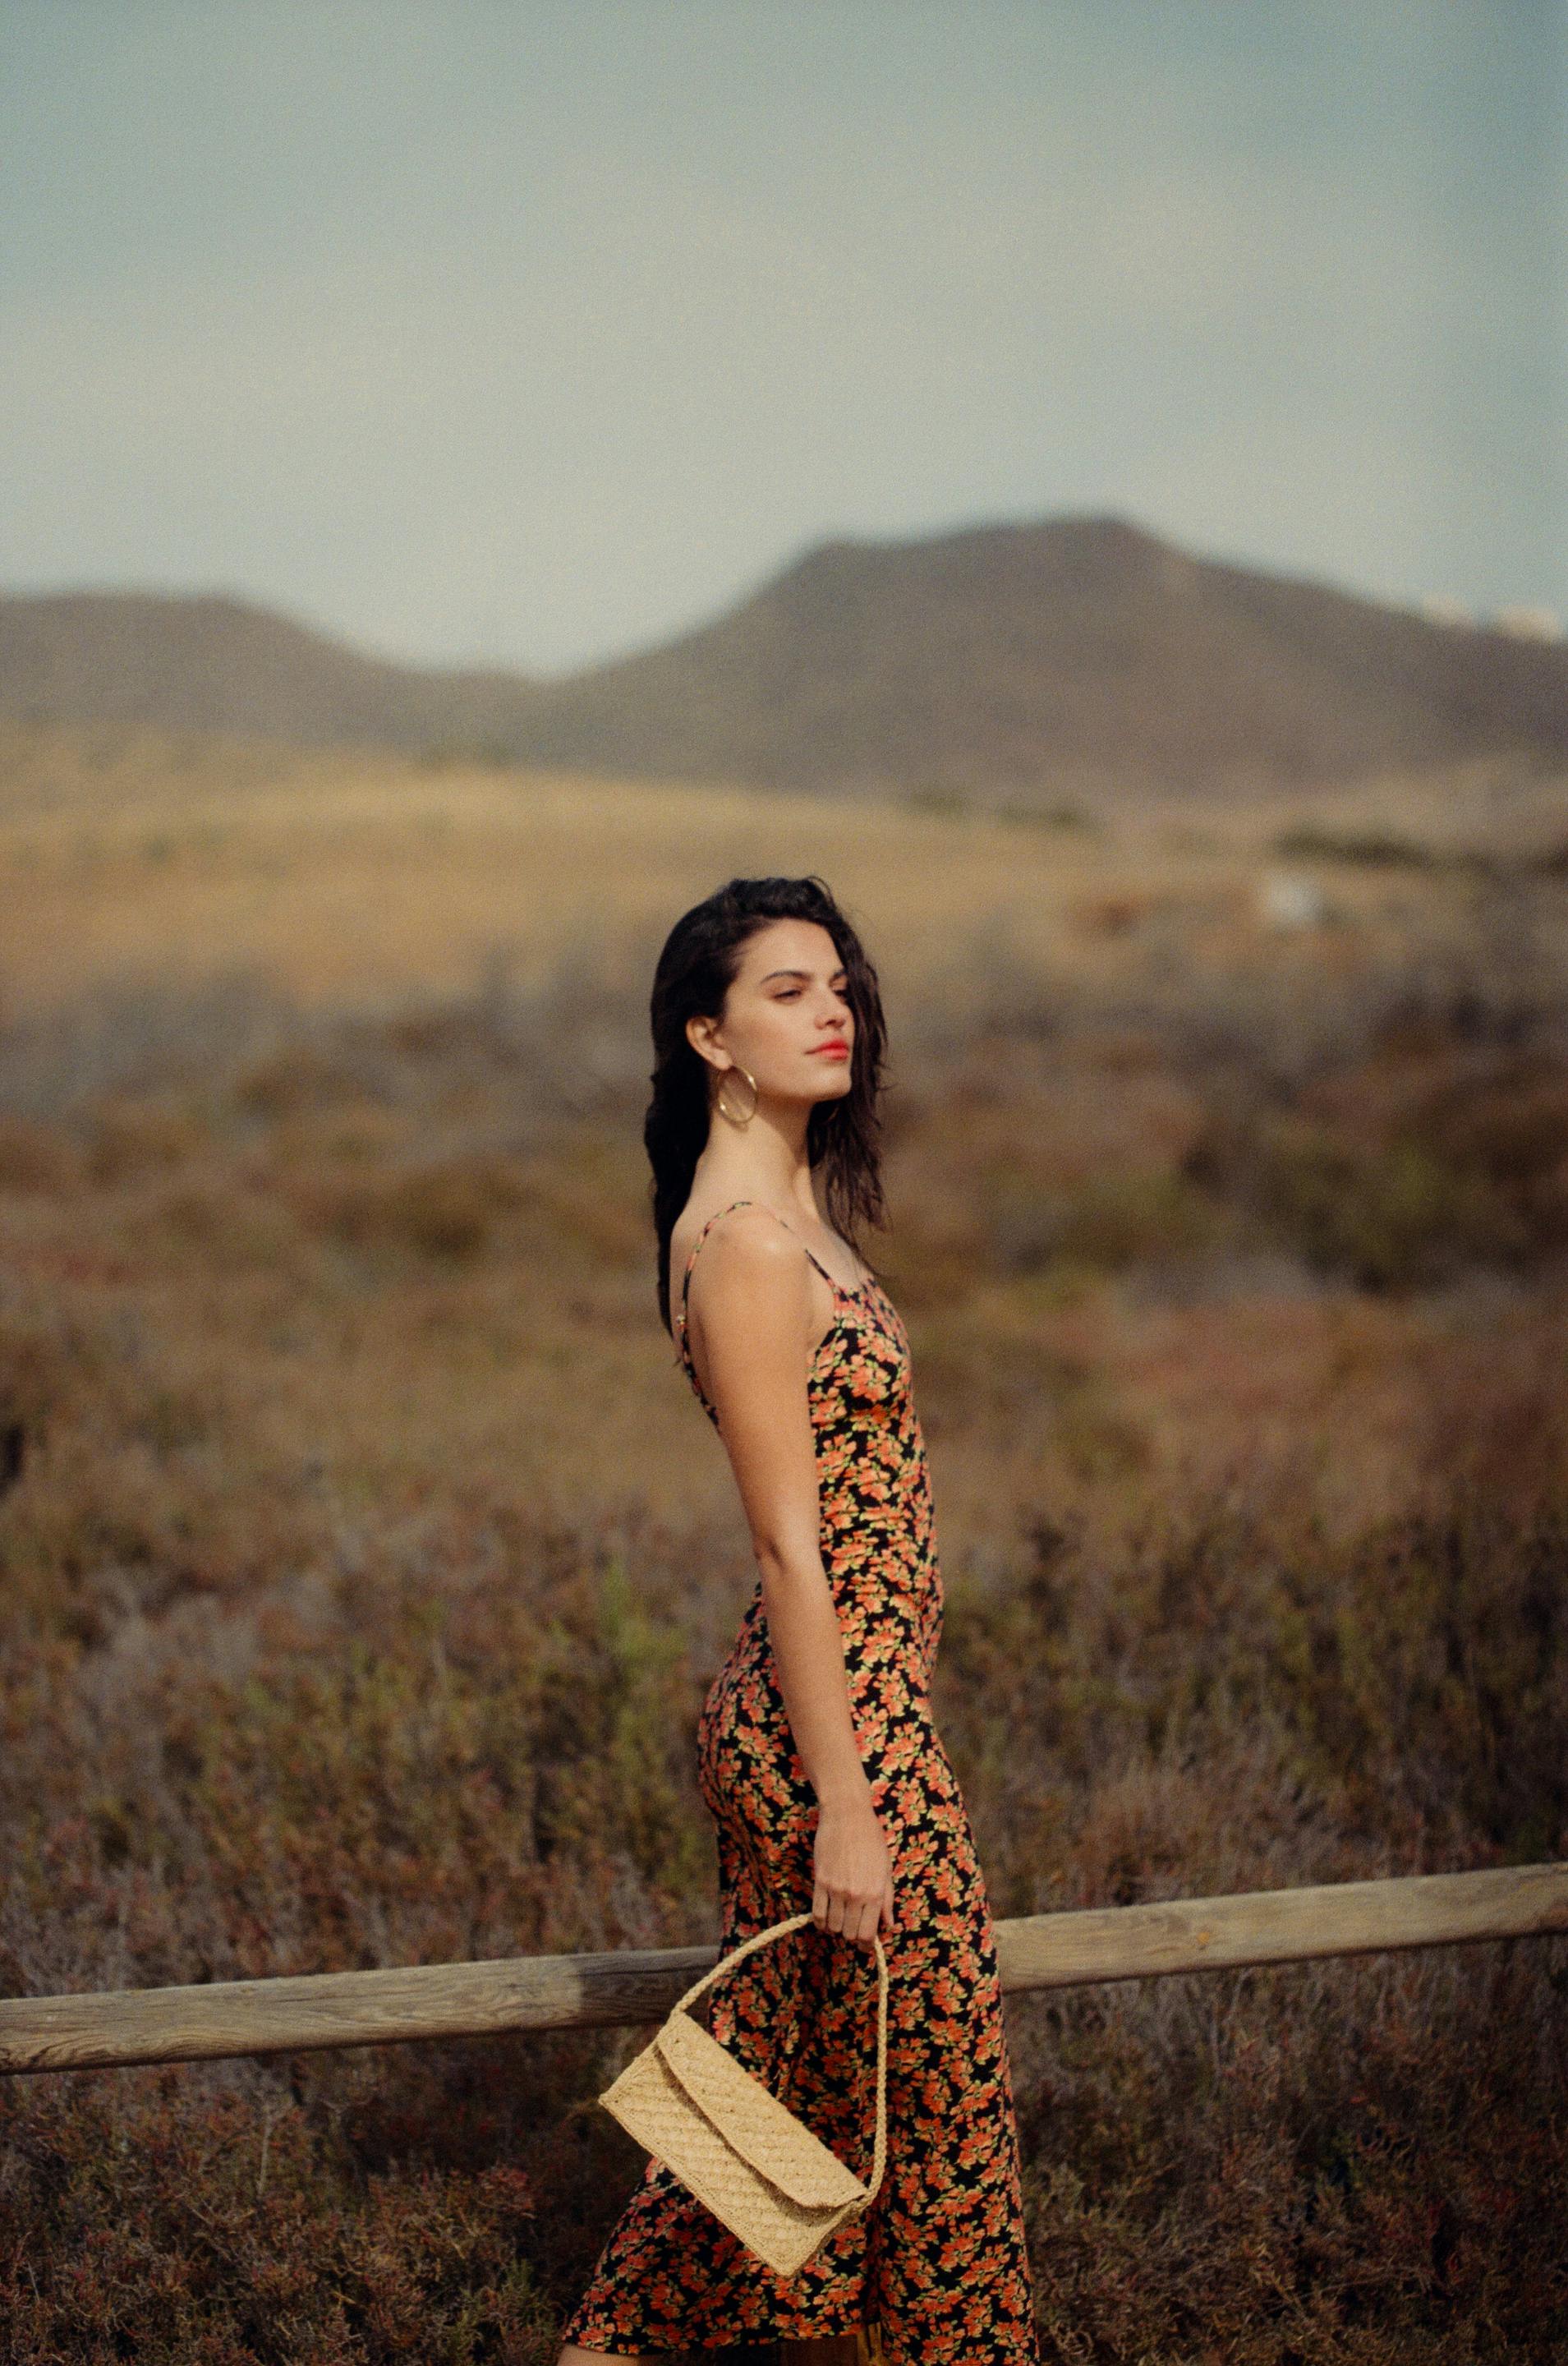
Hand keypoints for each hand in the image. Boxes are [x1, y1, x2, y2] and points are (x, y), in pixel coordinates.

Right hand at [812, 1795, 896, 1947]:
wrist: (847, 1815)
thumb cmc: (871, 1838)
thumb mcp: (886, 1868)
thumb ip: (887, 1899)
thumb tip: (889, 1925)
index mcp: (875, 1893)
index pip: (867, 1933)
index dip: (865, 1945)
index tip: (864, 1946)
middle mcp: (855, 1895)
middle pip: (849, 1933)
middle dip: (851, 1937)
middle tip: (853, 1932)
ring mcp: (836, 1889)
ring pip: (832, 1926)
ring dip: (836, 1929)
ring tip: (840, 1923)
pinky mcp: (820, 1881)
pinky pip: (817, 1912)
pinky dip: (820, 1922)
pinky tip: (825, 1921)